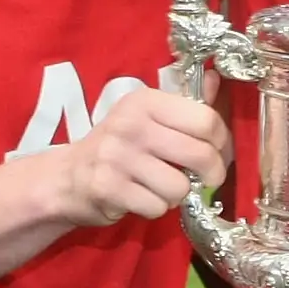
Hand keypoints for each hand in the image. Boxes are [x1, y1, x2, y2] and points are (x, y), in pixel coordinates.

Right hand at [55, 87, 229, 223]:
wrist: (67, 176)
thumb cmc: (118, 146)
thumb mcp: (147, 116)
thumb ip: (184, 104)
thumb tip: (214, 79)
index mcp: (145, 101)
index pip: (206, 120)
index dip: (222, 142)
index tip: (218, 152)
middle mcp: (131, 124)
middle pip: (200, 155)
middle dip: (212, 174)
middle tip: (205, 179)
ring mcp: (117, 156)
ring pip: (180, 187)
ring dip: (177, 195)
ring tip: (162, 187)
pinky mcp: (107, 187)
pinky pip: (157, 207)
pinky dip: (155, 208)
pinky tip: (141, 198)